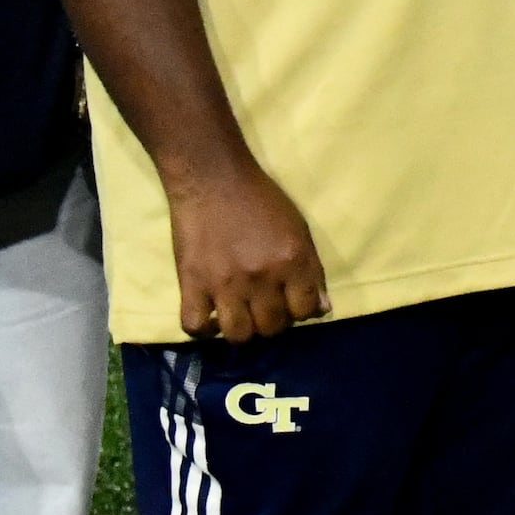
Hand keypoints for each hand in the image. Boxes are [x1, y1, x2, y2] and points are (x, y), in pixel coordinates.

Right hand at [168, 159, 328, 341]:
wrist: (213, 179)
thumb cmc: (261, 200)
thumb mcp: (299, 229)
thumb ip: (312, 270)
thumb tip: (322, 309)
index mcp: (291, 261)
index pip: (305, 312)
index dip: (299, 311)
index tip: (289, 302)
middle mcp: (260, 277)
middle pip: (272, 328)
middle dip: (272, 322)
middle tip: (263, 307)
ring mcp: (224, 284)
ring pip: (238, 335)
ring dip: (242, 330)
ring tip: (240, 315)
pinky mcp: (191, 283)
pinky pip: (194, 326)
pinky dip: (203, 329)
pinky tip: (210, 317)